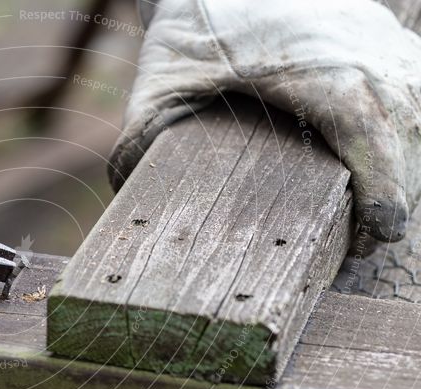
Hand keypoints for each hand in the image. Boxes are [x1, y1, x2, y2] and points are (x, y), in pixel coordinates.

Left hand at [111, 0, 420, 241]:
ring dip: (397, 166)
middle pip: (407, 152)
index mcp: (335, 82)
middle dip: (389, 198)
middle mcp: (378, 65)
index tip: (368, 239)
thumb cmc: (201, 18)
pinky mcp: (393, 43)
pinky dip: (400, 133)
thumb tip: (125, 191)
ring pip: (416, 126)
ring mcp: (394, 51)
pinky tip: (372, 156)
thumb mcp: (162, 79)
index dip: (381, 207)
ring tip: (362, 202)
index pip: (381, 161)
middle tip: (355, 238)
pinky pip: (413, 100)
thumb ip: (141, 137)